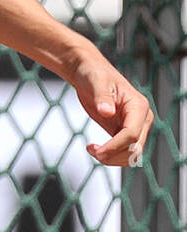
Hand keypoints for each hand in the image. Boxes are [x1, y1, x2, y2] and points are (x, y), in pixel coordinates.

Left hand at [68, 52, 153, 166]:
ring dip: (113, 158)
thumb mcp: (96, 82)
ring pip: (132, 154)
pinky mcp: (123, 131)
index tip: (98, 151)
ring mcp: (134, 126)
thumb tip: (107, 111)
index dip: (116, 146)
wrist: (89, 73)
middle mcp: (141, 119)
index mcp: (138, 106)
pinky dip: (110, 155)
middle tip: (93, 152)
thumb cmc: (94, 74)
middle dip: (115, 155)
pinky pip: (123, 151)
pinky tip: (94, 149)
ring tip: (92, 150)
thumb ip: (102, 96)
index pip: (133, 134)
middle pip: (135, 148)